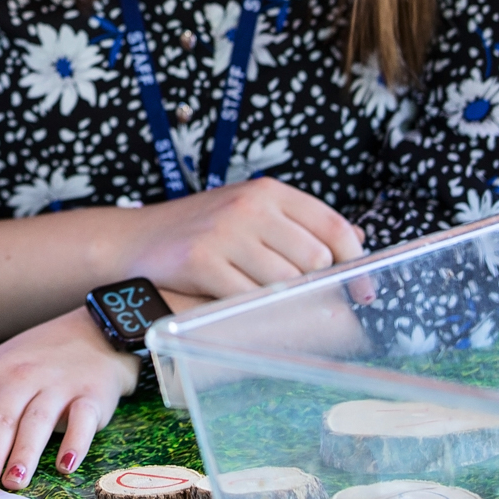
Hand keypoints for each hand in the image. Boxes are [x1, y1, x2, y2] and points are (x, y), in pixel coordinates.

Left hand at [0, 305, 171, 494]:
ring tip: (13, 481)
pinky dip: (74, 443)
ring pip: (36, 422)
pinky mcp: (88, 396)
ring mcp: (54, 385)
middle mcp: (17, 377)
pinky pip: (80, 420)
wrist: (88, 334)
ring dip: (24, 453)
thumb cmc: (30, 364)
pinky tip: (65, 465)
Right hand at [119, 177, 364, 299]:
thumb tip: (358, 241)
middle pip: (315, 259)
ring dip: (278, 299)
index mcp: (268, 191)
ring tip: (257, 295)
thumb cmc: (201, 231)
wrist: (135, 240)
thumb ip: (300, 225)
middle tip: (298, 297)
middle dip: (312, 284)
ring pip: (285, 282)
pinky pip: (248, 298)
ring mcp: (225, 232)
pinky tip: (235, 301)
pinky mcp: (202, 261)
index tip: (362, 290)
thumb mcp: (251, 212)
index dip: (356, 263)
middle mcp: (250, 205)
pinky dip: (248, 307)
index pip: (333, 227)